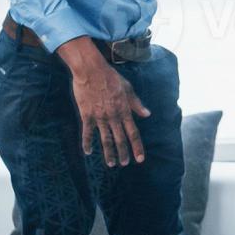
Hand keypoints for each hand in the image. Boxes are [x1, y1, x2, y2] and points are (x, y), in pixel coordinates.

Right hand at [56, 37, 151, 166]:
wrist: (91, 70)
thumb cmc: (111, 77)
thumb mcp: (128, 88)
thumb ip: (137, 104)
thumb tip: (147, 115)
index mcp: (125, 110)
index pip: (133, 133)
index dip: (137, 147)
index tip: (140, 158)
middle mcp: (113, 116)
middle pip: (120, 139)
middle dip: (124, 153)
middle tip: (124, 163)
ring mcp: (100, 117)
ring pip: (106, 139)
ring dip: (109, 152)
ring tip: (111, 164)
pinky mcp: (87, 115)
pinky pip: (87, 132)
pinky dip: (87, 143)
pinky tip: (88, 152)